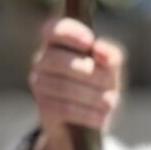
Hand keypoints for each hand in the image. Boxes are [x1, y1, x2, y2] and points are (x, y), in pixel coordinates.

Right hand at [30, 16, 124, 149]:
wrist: (89, 120)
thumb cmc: (100, 84)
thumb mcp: (110, 68)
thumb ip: (109, 56)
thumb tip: (100, 49)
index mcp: (58, 43)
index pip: (53, 29)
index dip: (69, 33)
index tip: (89, 41)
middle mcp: (42, 61)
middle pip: (57, 60)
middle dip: (89, 73)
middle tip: (110, 83)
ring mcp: (40, 84)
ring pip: (62, 86)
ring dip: (92, 95)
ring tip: (110, 102)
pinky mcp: (43, 107)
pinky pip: (63, 108)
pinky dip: (86, 113)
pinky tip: (101, 117)